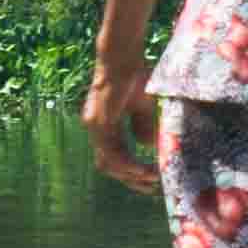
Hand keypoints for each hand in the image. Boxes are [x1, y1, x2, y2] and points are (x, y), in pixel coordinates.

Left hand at [84, 57, 161, 191]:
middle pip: (108, 165)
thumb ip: (142, 126)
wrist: (122, 58)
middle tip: (150, 189)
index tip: (150, 180)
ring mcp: (95, 126)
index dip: (130, 171)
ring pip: (110, 163)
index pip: (112, 157)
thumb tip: (145, 146)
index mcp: (103, 125)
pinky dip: (128, 164)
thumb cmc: (134, 76)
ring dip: (131, 175)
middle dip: (130, 180)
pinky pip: (113, 152)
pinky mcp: (100, 123)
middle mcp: (95, 128)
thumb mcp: (142, 106)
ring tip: (151, 180)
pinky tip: (144, 169)